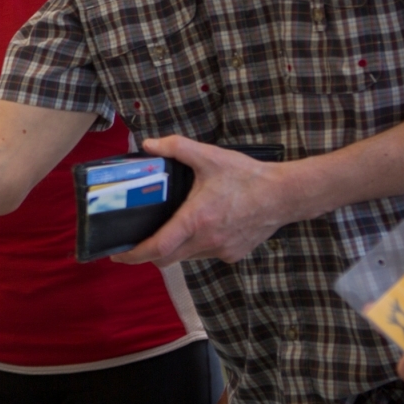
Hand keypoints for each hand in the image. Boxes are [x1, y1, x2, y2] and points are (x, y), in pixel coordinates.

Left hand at [114, 136, 287, 264]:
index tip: (118, 255)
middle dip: (149, 253)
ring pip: (187, 257)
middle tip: (137, 241)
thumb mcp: (210, 157)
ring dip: (175, 248)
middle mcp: (206, 241)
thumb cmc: (248, 177)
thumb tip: (150, 144)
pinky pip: (206, 255)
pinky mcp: (233, 255)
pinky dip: (197, 246)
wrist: (286, 195)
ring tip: (171, 228)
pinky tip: (202, 228)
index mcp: (196, 220)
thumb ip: (177, 148)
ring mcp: (221, 251)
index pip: (157, 248)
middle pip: (167, 259)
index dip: (134, 254)